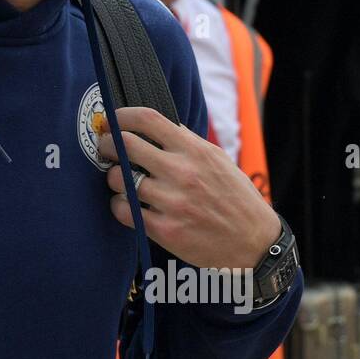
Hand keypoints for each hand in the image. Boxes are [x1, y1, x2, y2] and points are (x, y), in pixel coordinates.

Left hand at [96, 107, 279, 269]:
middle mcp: (182, 172)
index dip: (122, 116)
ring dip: (113, 178)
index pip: (148, 120)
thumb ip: (187, 143)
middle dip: (107, 145)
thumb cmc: (235, 198)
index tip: (112, 121)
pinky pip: (123, 209)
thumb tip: (153, 127)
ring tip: (121, 182)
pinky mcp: (164, 230)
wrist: (255, 242)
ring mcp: (172, 202)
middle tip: (105, 149)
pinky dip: (119, 205)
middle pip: (125, 145)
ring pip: (118, 179)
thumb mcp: (218, 160)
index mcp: (194, 151)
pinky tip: (127, 205)